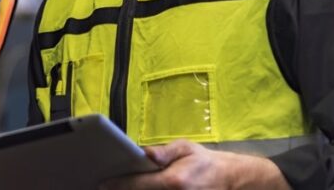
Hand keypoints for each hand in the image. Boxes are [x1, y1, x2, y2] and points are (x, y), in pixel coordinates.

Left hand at [100, 140, 289, 189]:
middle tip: (104, 185)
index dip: (118, 184)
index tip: (102, 183)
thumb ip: (164, 152)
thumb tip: (144, 153)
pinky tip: (133, 188)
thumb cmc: (204, 161)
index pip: (138, 184)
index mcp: (173, 181)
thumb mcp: (186, 148)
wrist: (231, 179)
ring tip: (115, 187)